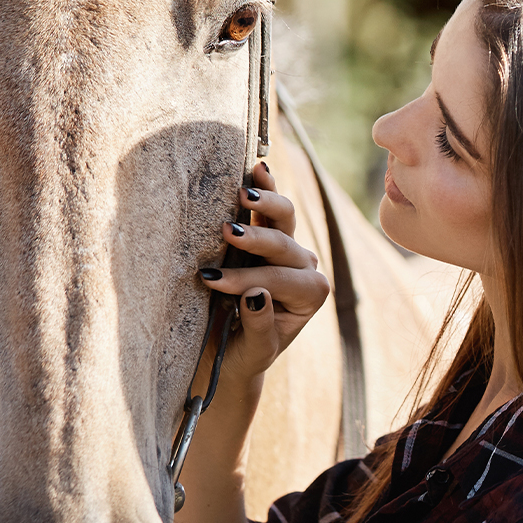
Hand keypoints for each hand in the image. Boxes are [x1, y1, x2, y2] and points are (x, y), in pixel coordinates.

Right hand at [199, 161, 331, 380]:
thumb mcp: (254, 350)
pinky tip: (257, 169)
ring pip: (284, 219)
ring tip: (242, 195)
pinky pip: (269, 208)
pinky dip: (264, 187)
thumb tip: (256, 295)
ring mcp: (288, 248)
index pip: (281, 280)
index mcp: (311, 295)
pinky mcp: (267, 233)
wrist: (232, 352)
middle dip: (255, 241)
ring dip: (264, 204)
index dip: (248, 279)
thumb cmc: (244, 354)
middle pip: (285, 245)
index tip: (212, 281)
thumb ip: (260, 326)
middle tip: (226, 233)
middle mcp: (305, 267)